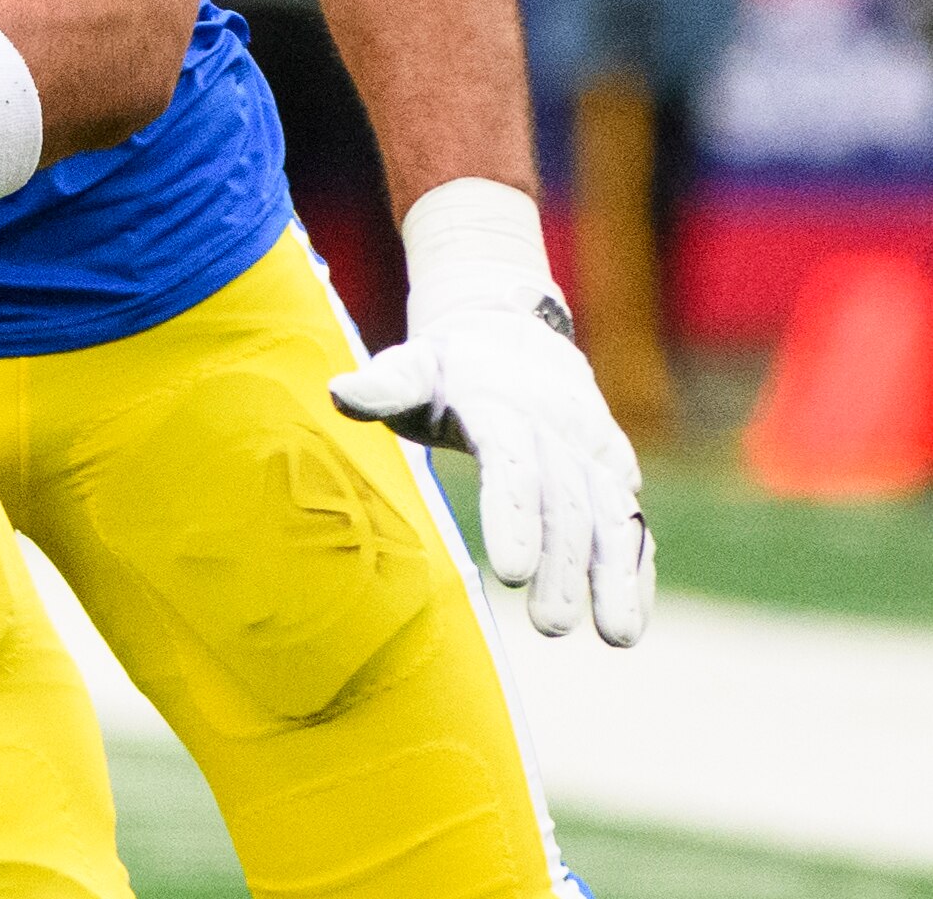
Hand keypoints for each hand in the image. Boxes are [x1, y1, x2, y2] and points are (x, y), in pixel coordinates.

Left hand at [329, 180, 648, 646]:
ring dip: (615, 579)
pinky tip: (629, 624)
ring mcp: (592, 454)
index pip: (512, 464)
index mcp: (501, 407)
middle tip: (548, 625)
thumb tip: (339, 393)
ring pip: (612, 517)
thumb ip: (384, 386)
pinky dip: (635, 573)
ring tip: (615, 638)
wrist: (513, 336)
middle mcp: (557, 431)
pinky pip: (631, 525)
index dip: (513, 517)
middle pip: (566, 503)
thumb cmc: (447, 371)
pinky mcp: (615, 474)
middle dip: (564, 567)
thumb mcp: (413, 367)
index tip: (510, 572)